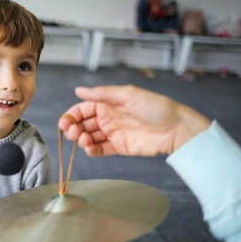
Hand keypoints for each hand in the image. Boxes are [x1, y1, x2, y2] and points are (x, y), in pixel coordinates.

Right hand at [58, 85, 209, 156]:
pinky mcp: (119, 147)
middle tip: (73, 134)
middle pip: (82, 124)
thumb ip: (101, 94)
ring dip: (82, 140)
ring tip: (84, 141)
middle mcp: (108, 118)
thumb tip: (78, 90)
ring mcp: (113, 133)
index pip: (82, 109)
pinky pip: (100, 149)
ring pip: (89, 137)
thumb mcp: (127, 95)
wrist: (175, 128)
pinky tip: (89, 149)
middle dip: (73, 129)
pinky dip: (92, 150)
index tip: (65, 123)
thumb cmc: (155, 107)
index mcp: (107, 103)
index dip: (71, 116)